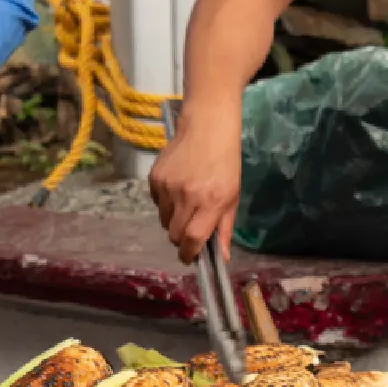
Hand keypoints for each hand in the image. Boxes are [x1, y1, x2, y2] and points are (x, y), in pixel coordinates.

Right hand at [148, 102, 241, 263]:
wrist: (207, 128)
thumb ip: (225, 229)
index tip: (189, 258)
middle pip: (174, 234)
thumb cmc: (225, 164)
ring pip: (163, 220)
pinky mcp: (155, 177)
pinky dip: (165, 204)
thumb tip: (222, 257)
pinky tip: (177, 191)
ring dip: (173, 221)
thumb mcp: (232, 197)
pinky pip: (156, 202)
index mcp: (210, 203)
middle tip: (190, 232)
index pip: (192, 239)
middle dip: (181, 240)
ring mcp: (167, 187)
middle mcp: (186, 197)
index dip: (189, 254)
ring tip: (186, 206)